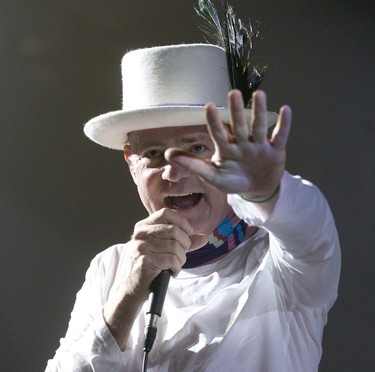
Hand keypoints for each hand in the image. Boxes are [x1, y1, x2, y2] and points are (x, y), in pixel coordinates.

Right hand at [123, 208, 206, 298]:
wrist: (131, 288)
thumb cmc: (150, 266)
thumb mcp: (164, 248)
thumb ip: (183, 241)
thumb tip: (204, 237)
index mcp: (143, 226)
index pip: (166, 213)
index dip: (181, 222)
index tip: (188, 233)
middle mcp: (140, 234)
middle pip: (174, 231)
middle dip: (185, 245)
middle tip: (180, 255)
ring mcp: (141, 247)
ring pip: (175, 247)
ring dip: (181, 260)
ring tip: (174, 266)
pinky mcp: (145, 261)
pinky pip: (172, 260)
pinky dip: (176, 268)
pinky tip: (170, 272)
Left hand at [165, 90, 291, 200]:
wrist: (256, 190)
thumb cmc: (232, 181)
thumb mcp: (212, 176)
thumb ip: (192, 165)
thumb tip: (167, 154)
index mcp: (226, 148)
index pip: (218, 133)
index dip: (214, 122)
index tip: (207, 106)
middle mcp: (242, 142)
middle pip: (239, 125)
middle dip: (237, 111)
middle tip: (233, 93)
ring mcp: (259, 145)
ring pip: (259, 126)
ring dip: (259, 112)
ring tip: (259, 94)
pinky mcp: (276, 150)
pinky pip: (280, 136)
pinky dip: (284, 124)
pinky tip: (286, 110)